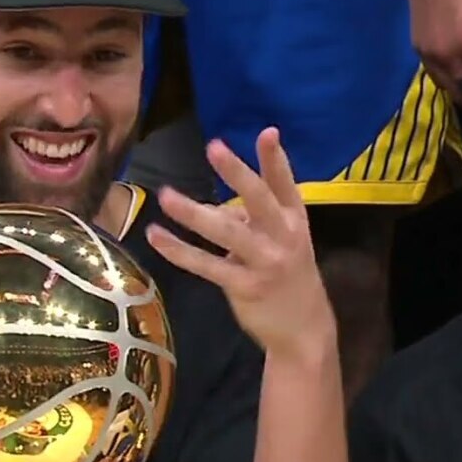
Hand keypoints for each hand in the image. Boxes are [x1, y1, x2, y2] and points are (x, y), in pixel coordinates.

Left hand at [146, 127, 334, 358]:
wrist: (304, 329)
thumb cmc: (289, 276)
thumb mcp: (283, 242)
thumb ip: (251, 220)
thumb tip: (212, 206)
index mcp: (296, 221)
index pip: (286, 184)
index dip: (276, 159)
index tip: (268, 132)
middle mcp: (284, 237)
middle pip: (258, 199)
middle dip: (237, 173)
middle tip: (214, 147)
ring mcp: (265, 262)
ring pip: (226, 232)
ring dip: (193, 213)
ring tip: (166, 195)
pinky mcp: (245, 286)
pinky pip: (207, 265)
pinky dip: (179, 251)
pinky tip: (156, 237)